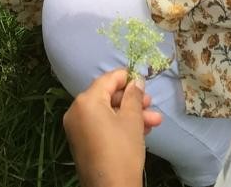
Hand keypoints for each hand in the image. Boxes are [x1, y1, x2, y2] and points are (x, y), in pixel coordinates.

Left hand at [63, 70, 162, 186]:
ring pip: (107, 114)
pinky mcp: (82, 144)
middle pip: (107, 97)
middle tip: (151, 103)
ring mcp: (77, 129)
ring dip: (130, 115)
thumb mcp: (132, 120)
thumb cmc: (122, 151)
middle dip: (132, 101)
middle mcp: (76, 112)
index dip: (126, 77)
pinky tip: (141, 131)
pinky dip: (118, 126)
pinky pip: (101, 126)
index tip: (142, 78)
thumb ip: (134, 96)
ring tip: (154, 121)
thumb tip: (135, 80)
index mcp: (85, 101)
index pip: (107, 80)